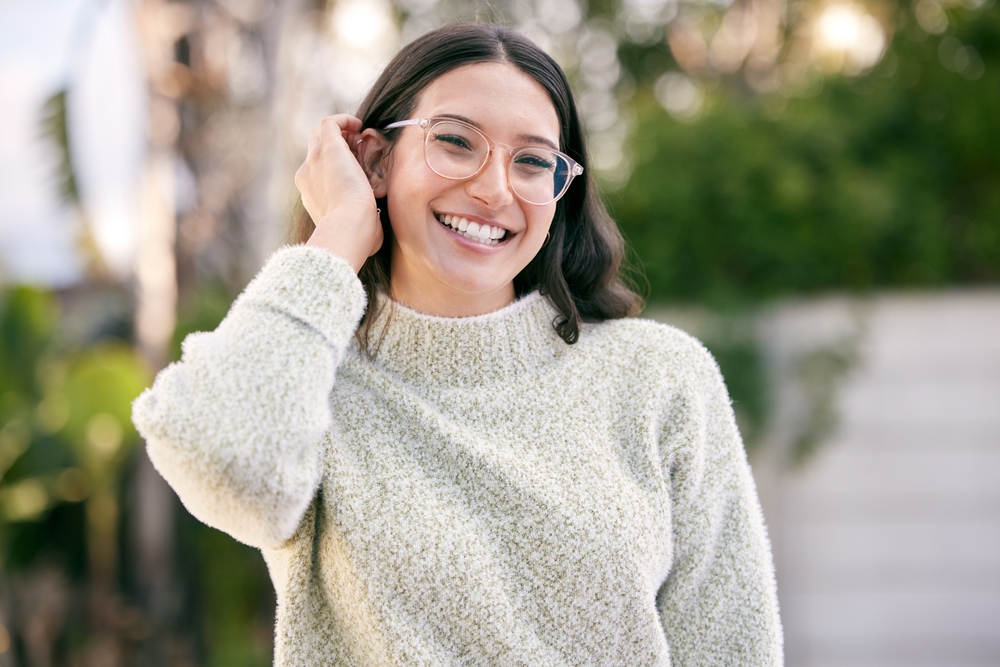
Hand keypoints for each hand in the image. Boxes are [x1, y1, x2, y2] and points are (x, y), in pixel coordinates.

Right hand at [295, 114, 383, 271]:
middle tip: (357, 147)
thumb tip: (375, 232)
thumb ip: (363, 226)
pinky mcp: (327, 148)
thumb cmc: (357, 236)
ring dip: (338, 131)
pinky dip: (343, 120)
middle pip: (315, 148)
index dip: (336, 165)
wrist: (348, 226)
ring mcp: (314, 160)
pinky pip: (329, 123)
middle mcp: (307, 175)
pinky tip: (358, 125)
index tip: (356, 166)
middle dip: (335, 144)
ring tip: (358, 134)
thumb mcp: (358, 230)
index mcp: (312, 195)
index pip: (318, 172)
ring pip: (319, 134)